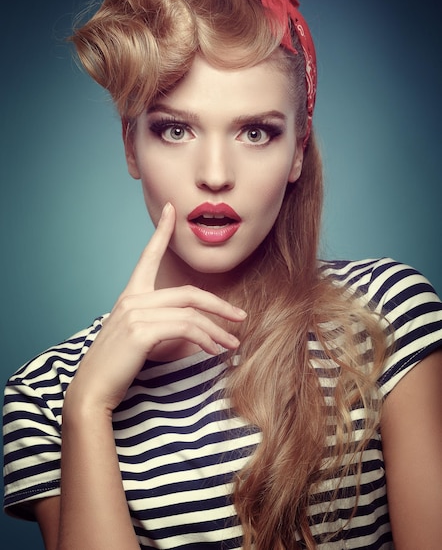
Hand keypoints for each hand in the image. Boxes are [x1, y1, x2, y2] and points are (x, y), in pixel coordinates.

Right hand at [64, 202, 245, 414]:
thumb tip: (194, 328)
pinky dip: (205, 340)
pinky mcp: (141, 331)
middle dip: (219, 305)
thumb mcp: (139, 339)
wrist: (91, 390)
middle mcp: (132, 299)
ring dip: (217, 331)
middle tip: (240, 317)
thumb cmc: (116, 367)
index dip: (161, 232)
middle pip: (188, 293)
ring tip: (231, 345)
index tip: (171, 210)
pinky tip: (213, 351)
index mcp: (130, 296)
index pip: (147, 257)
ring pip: (191, 314)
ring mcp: (135, 313)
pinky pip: (185, 329)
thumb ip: (161, 325)